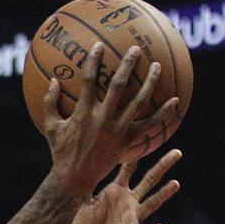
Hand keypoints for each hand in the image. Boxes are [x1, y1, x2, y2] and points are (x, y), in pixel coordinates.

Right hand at [42, 43, 178, 194]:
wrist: (74, 177)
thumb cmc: (60, 151)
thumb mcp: (50, 126)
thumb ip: (49, 102)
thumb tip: (52, 80)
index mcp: (83, 112)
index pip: (89, 80)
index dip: (94, 61)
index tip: (98, 46)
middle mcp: (102, 118)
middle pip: (118, 86)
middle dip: (127, 65)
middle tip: (135, 49)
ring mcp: (118, 130)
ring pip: (139, 102)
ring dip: (149, 82)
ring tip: (157, 66)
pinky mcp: (128, 141)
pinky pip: (150, 125)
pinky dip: (164, 113)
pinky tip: (175, 101)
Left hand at [69, 149, 181, 223]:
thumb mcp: (82, 201)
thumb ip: (86, 185)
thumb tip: (79, 166)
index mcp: (116, 191)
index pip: (128, 169)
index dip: (135, 155)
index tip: (144, 138)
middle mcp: (128, 201)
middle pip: (149, 180)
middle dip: (162, 166)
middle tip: (177, 152)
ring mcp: (133, 217)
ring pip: (152, 203)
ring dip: (164, 194)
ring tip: (175, 183)